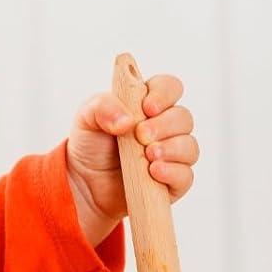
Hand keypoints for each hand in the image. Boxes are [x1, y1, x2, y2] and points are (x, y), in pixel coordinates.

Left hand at [66, 73, 197, 244]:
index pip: (170, 87)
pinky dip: (172, 172)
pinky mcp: (172, 181)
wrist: (83, 183)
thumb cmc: (90, 145)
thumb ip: (102, 106)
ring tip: (148, 155)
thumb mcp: (86, 118)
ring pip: (189, 146)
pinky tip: (154, 172)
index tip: (147, 108)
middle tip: (141, 135)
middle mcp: (164, 127)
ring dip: (171, 149)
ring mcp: (171, 155)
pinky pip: (185, 176)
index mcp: (147, 105)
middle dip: (164, 125)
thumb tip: (127, 120)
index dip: (164, 94)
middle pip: (183, 117)